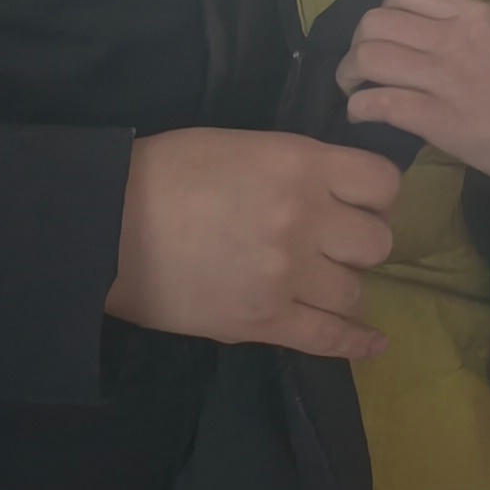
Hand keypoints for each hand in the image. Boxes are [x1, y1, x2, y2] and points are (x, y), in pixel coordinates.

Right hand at [106, 128, 400, 359]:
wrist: (107, 224)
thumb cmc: (166, 172)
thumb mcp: (244, 146)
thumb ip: (298, 167)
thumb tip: (335, 192)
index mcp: (300, 164)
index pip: (383, 182)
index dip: (376, 196)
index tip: (360, 203)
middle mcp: (305, 218)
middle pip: (377, 242)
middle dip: (360, 243)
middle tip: (334, 244)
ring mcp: (287, 274)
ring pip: (357, 292)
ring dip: (343, 287)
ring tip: (320, 282)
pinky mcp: (264, 321)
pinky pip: (330, 339)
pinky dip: (357, 343)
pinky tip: (374, 342)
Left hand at [338, 0, 489, 181]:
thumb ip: (468, 28)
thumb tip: (433, 33)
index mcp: (471, 13)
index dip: (384, 10)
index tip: (387, 33)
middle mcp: (450, 38)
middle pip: (374, 23)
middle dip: (357, 43)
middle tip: (361, 65)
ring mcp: (440, 78)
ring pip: (369, 58)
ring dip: (350, 75)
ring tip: (354, 89)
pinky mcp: (433, 118)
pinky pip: (379, 103)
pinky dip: (361, 108)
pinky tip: (362, 115)